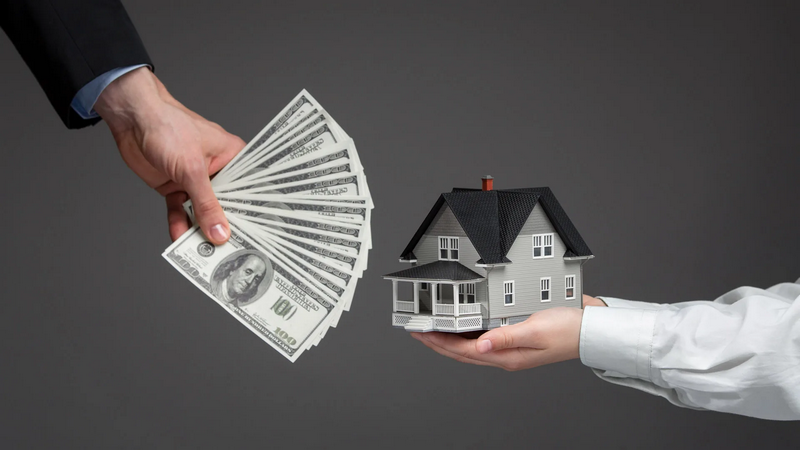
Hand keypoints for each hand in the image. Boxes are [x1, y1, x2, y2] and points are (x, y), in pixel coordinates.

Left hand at [94, 67, 244, 242]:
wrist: (132, 120)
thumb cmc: (169, 126)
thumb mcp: (193, 169)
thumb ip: (206, 204)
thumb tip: (219, 231)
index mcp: (232, 157)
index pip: (246, 190)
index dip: (250, 212)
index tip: (252, 235)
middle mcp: (217, 170)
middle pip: (225, 204)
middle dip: (223, 225)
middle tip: (227, 249)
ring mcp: (195, 179)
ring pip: (201, 210)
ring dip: (199, 228)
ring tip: (202, 248)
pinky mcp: (176, 186)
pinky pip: (181, 210)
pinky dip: (179, 223)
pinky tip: (178, 236)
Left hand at [411, 295, 605, 370]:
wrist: (592, 327)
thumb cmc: (569, 329)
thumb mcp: (535, 330)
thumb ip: (505, 337)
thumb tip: (478, 345)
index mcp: (509, 357)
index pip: (465, 352)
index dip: (441, 343)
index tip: (423, 334)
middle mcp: (507, 355)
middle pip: (464, 352)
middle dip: (440, 343)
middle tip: (419, 332)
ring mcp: (512, 347)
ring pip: (473, 346)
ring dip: (452, 338)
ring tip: (435, 329)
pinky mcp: (518, 336)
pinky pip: (486, 337)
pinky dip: (470, 332)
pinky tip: (465, 324)